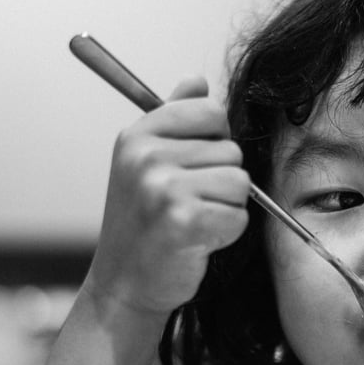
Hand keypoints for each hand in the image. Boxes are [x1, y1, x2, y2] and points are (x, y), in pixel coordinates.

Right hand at [84, 77, 248, 317]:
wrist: (124, 285)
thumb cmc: (142, 225)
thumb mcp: (146, 161)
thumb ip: (174, 118)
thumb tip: (197, 80)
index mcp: (138, 135)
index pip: (210, 110)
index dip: (215, 140)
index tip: (193, 165)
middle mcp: (146, 156)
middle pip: (231, 150)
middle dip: (220, 182)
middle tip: (186, 205)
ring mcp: (163, 187)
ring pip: (239, 183)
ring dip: (225, 209)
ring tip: (191, 222)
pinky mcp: (184, 220)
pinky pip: (238, 216)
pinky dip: (225, 234)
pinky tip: (196, 241)